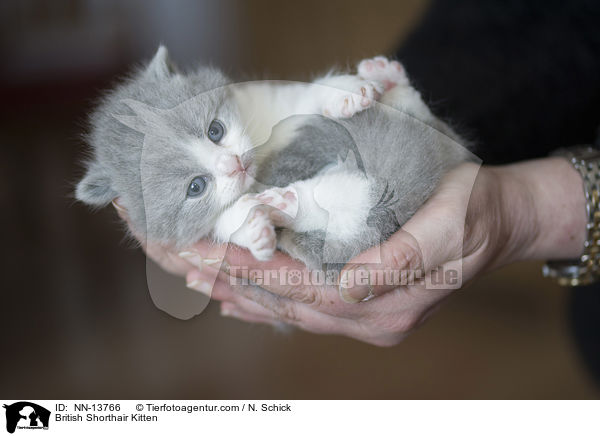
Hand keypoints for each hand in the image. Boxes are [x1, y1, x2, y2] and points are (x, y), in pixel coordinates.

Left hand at [118, 158, 586, 345]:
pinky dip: (268, 301)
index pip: (299, 287)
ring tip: (196, 278)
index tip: (200, 251)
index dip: (248, 269)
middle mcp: (368, 316)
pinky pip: (304, 308)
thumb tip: (348, 285)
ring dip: (240, 292)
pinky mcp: (364, 305)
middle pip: (284, 302)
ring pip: (288, 309)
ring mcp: (365, 315)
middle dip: (229, 280)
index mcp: (385, 300)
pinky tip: (239, 298)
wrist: (499, 219)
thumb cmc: (473, 212)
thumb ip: (400, 260)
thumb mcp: (448, 228)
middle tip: (178, 262)